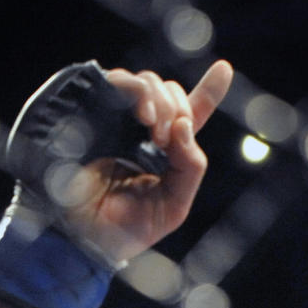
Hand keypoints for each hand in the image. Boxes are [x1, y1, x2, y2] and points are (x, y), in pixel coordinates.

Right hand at [63, 60, 232, 263]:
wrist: (83, 237)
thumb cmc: (125, 229)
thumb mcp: (174, 206)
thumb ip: (191, 168)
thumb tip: (184, 125)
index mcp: (161, 152)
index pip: (188, 116)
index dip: (208, 90)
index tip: (223, 69)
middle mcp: (139, 130)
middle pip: (170, 93)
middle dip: (180, 110)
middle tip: (168, 142)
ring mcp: (116, 119)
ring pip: (149, 82)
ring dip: (163, 102)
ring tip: (158, 135)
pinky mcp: (93, 110)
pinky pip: (120, 81)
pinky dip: (140, 92)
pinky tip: (146, 119)